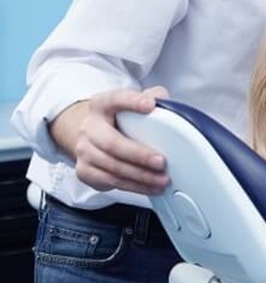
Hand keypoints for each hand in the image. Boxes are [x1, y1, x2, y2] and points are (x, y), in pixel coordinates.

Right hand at [49, 86, 169, 193]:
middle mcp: (89, 127)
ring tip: (162, 179)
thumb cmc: (120, 118)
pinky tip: (150, 187)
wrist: (93, 136)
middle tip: (161, 162)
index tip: (150, 105)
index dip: (132, 101)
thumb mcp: (133, 102)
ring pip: (112, 167)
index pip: (116, 99)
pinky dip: (133, 186)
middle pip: (112, 143)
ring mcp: (84, 151)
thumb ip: (151, 96)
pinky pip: (110, 182)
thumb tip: (163, 101)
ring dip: (140, 176)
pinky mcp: (84, 171)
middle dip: (139, 155)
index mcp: (101, 104)